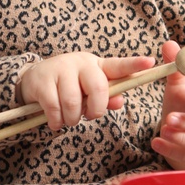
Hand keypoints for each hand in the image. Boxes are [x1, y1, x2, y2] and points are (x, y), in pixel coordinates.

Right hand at [16, 51, 155, 131]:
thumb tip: (120, 101)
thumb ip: (107, 96)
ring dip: (72, 119)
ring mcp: (60, 69)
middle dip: (96, 110)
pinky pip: (54, 108)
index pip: (118, 65)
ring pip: (73, 102)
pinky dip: (57, 121)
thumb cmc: (69, 85)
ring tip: (69, 119)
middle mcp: (80, 63)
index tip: (150, 62)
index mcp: (96, 65)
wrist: (34, 79)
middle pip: (98, 88)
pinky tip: (55, 121)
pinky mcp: (42, 81)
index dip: (134, 64)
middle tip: (89, 116)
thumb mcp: (89, 89)